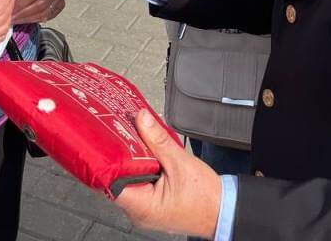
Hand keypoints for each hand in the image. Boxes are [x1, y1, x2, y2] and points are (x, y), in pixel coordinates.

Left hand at [12, 0, 64, 23]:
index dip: (21, 4)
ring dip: (29, 19)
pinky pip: (50, 16)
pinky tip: (28, 20)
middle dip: (23, 14)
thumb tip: (7, 1)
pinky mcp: (61, 4)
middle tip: (12, 18)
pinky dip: (38, 19)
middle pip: (39, 5)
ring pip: (45, 13)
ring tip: (18, 20)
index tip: (10, 9)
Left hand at [114, 109, 221, 238]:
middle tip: (118, 131)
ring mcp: (144, 210)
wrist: (224, 210)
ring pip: (128, 180)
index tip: (105, 139)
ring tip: (131, 138)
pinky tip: (144, 152)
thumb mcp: (180, 162)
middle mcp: (138, 212)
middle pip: (117, 179)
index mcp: (142, 207)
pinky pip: (139, 183)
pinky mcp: (151, 204)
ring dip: (131, 160)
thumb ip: (158, 140)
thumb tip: (142, 119)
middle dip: (120, 155)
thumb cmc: (206, 197)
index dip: (106, 159)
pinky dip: (140, 167)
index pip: (110, 182)